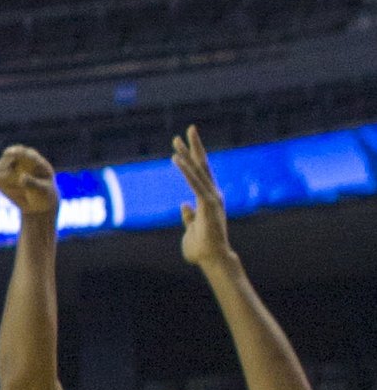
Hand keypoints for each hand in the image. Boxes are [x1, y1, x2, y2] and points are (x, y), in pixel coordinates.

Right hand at [0, 143, 59, 235]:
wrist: (38, 203)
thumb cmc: (44, 195)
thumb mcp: (43, 191)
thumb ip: (33, 184)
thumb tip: (21, 177)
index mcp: (34, 160)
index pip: (25, 153)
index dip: (16, 152)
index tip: (7, 153)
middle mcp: (20, 160)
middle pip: (6, 162)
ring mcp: (8, 167)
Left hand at [172, 123, 232, 273]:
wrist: (212, 259)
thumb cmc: (203, 248)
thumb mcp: (191, 228)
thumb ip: (189, 217)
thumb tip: (184, 206)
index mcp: (208, 199)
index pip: (200, 174)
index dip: (192, 159)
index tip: (183, 145)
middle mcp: (213, 194)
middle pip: (202, 166)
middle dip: (194, 147)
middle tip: (188, 129)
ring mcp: (212, 198)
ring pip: (198, 171)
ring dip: (187, 154)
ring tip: (176, 140)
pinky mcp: (208, 203)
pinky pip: (194, 183)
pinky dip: (185, 171)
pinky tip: (176, 159)